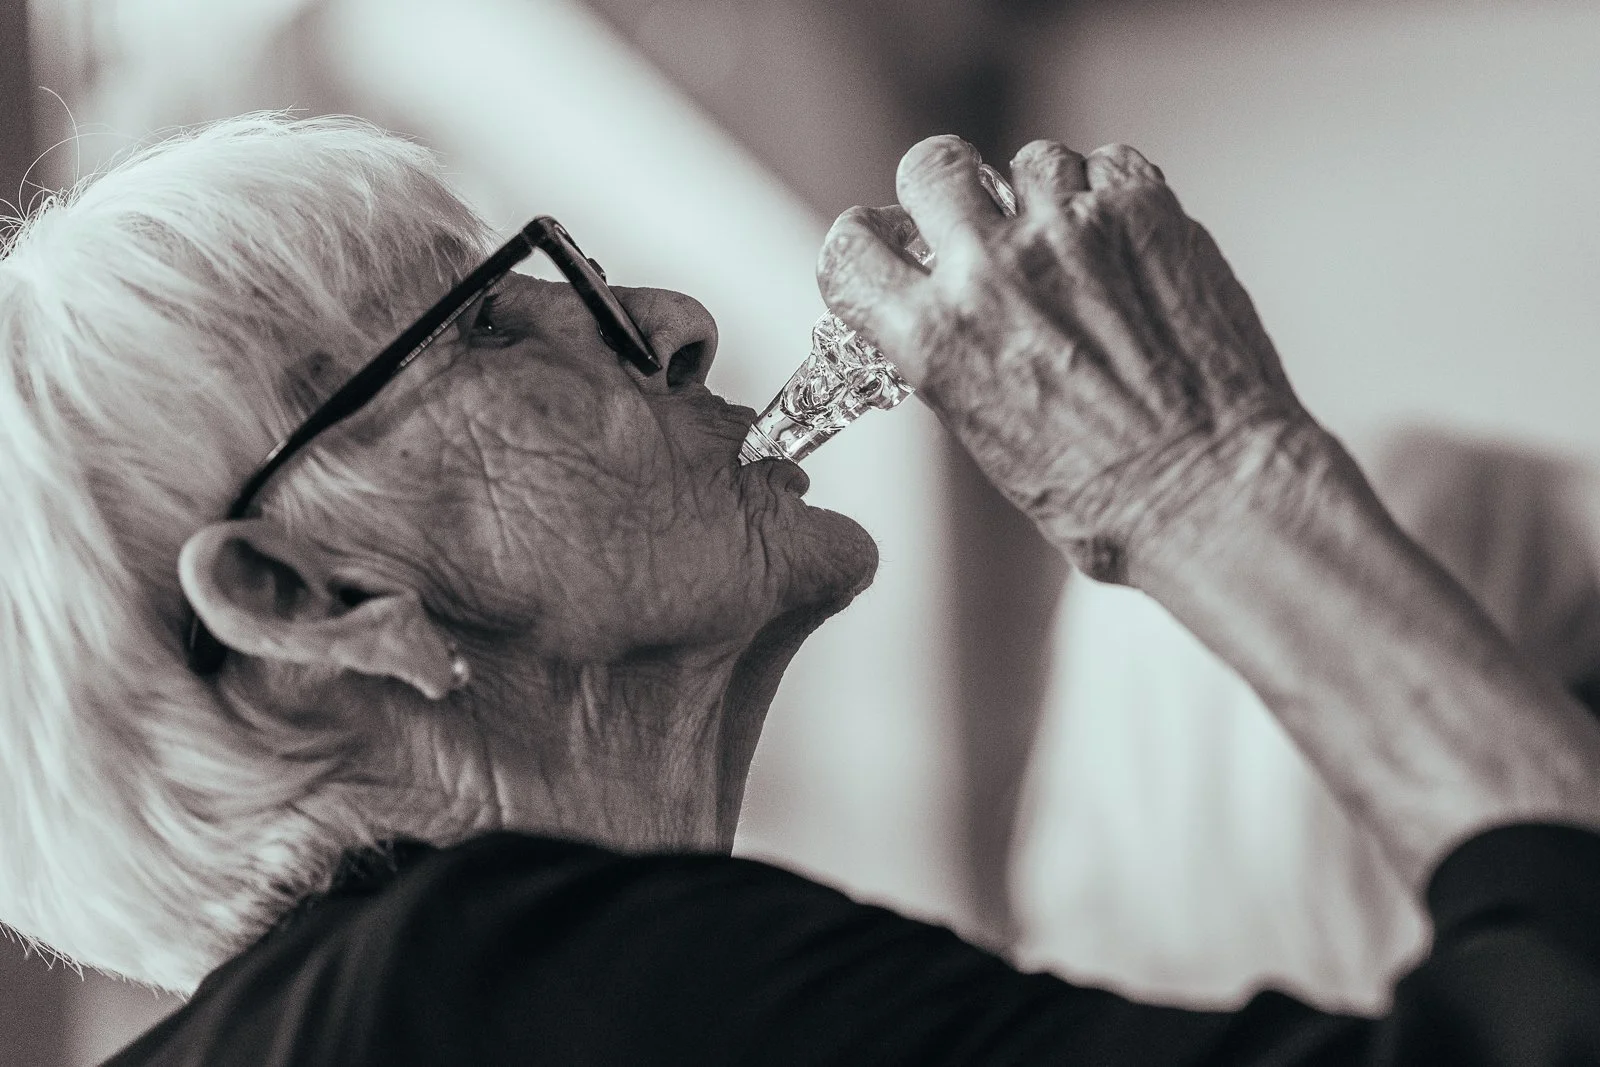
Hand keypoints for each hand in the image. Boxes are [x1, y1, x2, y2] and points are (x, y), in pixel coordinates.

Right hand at [818, 135, 1321, 582]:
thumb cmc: (1107, 496)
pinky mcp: (1142, 211)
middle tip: (977, 223)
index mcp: (934, 337)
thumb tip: (952, 309)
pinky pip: (1107, 166)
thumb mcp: (986, 434)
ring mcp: (1069, 230)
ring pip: (1028, 161)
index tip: (890, 245)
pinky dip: (1111, 198)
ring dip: (1043, 198)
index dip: (867, 243)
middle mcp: (989, 270)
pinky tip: (1127, 250)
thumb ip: (955, 353)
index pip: (850, 249)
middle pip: (931, 168)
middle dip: (947, 191)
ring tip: (1077, 253)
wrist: (1211, 491)